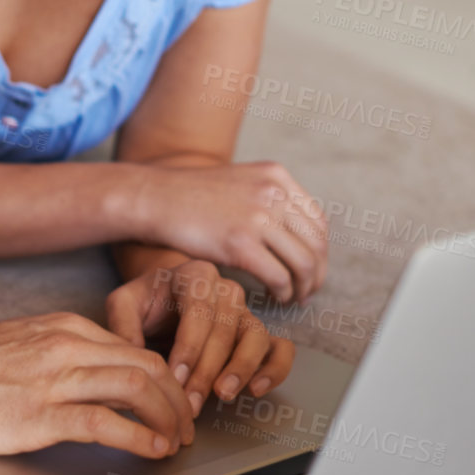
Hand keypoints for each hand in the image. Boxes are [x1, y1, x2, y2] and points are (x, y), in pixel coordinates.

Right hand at [0, 311, 195, 459]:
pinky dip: (139, 437)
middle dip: (178, 399)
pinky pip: (105, 422)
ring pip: (136, 387)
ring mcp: (53, 378)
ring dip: (168, 417)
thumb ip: (59, 353)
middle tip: (187, 427)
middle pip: (147, 365)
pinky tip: (150, 449)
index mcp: (62, 328)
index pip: (135, 349)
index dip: (166, 380)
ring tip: (176, 441)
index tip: (175, 404)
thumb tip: (94, 375)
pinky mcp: (39, 414)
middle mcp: (64, 346)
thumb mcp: (21, 345)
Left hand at [106, 255, 292, 416]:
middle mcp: (226, 290)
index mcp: (195, 276)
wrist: (166, 297)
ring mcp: (246, 312)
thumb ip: (122, 325)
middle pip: (225, 329)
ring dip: (242, 368)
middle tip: (190, 401)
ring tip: (223, 394)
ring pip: (256, 336)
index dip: (188, 347)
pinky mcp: (258, 333)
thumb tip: (134, 359)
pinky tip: (255, 390)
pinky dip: (274, 369)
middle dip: (207, 369)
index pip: (199, 311)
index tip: (174, 377)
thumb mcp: (124, 304)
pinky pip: (280, 348)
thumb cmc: (147, 302)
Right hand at [124, 162, 327, 302]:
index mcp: (276, 176)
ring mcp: (258, 217)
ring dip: (303, 288)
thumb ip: (269, 199)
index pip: (318, 220)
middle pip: (316, 244)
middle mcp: (273, 193)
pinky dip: (284, 293)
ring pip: (304, 264)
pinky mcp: (241, 243)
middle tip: (307, 291)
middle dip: (316, 273)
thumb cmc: (191, 196)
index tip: (311, 268)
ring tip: (293, 298)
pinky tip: (276, 298)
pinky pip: (279, 277)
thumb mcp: (240, 182)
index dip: (319, 250)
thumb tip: (297, 234)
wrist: (155, 198)